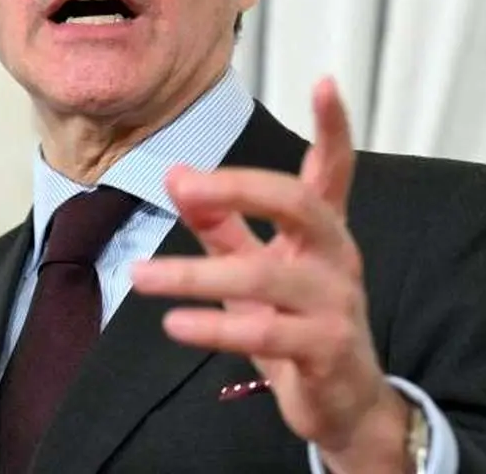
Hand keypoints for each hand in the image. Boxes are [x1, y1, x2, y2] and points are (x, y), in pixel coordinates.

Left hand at [131, 78, 410, 469]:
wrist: (344, 404)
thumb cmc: (297, 325)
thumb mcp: (256, 270)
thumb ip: (221, 224)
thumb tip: (175, 173)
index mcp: (323, 231)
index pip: (333, 170)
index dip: (333, 128)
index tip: (325, 82)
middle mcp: (336, 258)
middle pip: (297, 204)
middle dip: (241, 187)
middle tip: (186, 185)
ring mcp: (336, 303)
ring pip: (265, 275)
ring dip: (194, 276)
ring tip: (140, 278)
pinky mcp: (326, 350)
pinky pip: (266, 332)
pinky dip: (215, 327)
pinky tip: (175, 324)